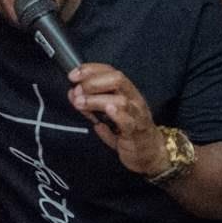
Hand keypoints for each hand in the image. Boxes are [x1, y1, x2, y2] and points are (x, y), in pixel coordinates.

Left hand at [68, 63, 168, 177]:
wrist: (148, 152)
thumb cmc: (127, 131)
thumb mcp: (104, 115)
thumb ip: (89, 104)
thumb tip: (73, 93)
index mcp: (126, 92)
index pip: (110, 71)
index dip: (91, 70)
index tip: (73, 75)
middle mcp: (133, 99)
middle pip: (117, 80)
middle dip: (93, 82)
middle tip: (77, 90)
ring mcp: (136, 115)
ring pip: (120, 100)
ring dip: (96, 100)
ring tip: (80, 103)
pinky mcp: (135, 132)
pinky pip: (128, 121)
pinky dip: (117, 114)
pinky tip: (107, 110)